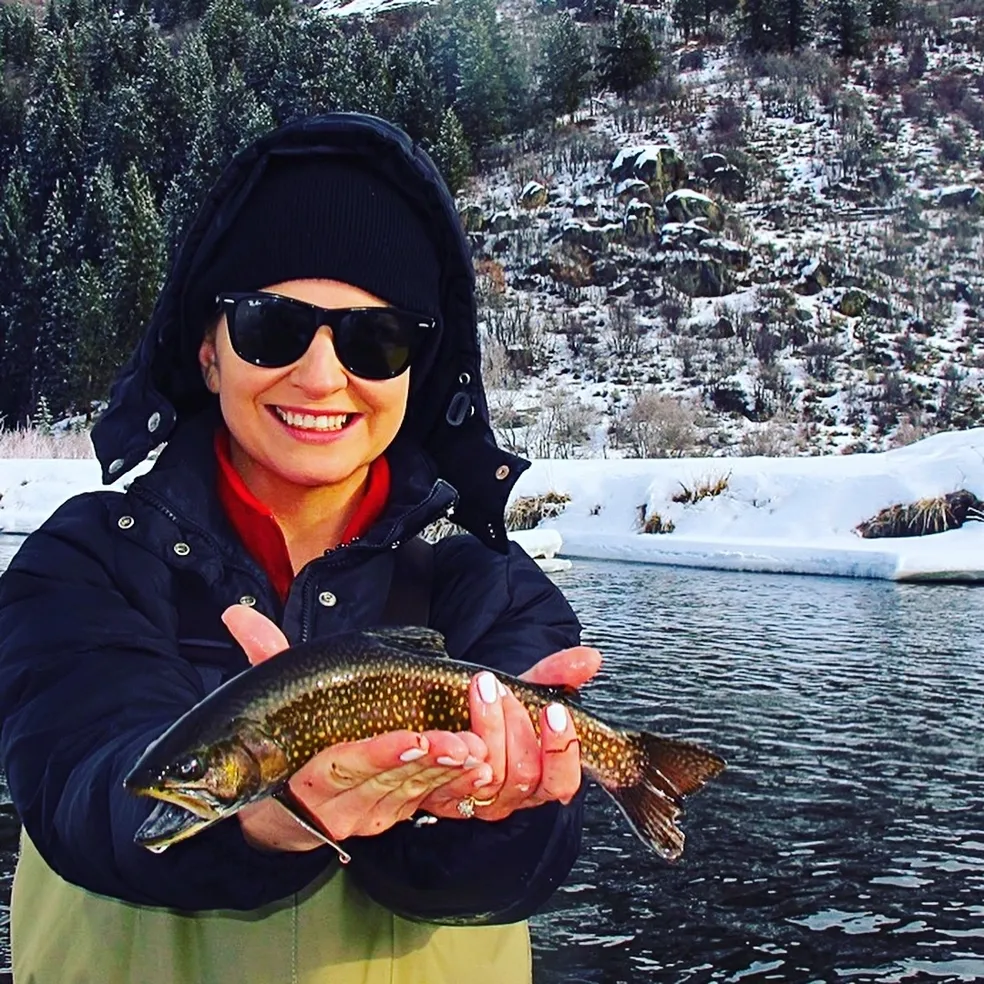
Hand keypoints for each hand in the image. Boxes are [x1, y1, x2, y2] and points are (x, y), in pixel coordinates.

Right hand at [221, 605, 493, 851]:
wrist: (278, 817)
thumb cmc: (283, 748)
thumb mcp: (274, 706)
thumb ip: (264, 658)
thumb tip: (237, 613)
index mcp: (307, 780)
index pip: (344, 766)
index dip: (379, 754)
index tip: (414, 737)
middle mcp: (339, 806)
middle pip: (388, 783)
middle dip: (428, 763)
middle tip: (465, 742)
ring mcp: (368, 816)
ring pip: (413, 795)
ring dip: (449, 774)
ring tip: (479, 750)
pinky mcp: (393, 818)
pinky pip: (427, 805)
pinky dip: (455, 790)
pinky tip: (480, 772)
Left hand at [416, 645, 601, 822]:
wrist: (444, 718)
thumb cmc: (494, 712)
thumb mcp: (526, 691)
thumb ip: (558, 675)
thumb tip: (591, 658)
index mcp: (542, 777)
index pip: (563, 781)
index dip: (561, 749)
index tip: (553, 710)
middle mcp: (514, 795)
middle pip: (525, 774)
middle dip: (516, 724)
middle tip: (501, 687)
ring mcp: (480, 799)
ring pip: (491, 774)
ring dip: (487, 725)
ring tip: (480, 688)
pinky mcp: (445, 796)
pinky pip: (453, 777)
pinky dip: (454, 747)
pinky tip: (454, 722)